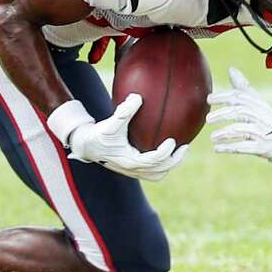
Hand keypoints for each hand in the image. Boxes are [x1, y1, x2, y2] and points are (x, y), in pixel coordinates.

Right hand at [50, 94, 188, 181]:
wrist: (87, 146)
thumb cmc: (99, 134)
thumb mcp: (111, 123)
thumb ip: (124, 111)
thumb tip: (138, 97)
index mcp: (129, 160)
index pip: (153, 161)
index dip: (165, 153)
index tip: (172, 140)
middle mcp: (133, 169)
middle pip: (161, 171)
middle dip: (175, 160)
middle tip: (185, 146)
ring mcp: (134, 171)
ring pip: (158, 174)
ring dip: (170, 165)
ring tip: (179, 152)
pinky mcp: (133, 169)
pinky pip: (153, 173)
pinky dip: (162, 166)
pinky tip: (167, 153)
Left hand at [207, 67, 271, 161]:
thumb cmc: (266, 117)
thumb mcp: (256, 101)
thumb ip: (242, 87)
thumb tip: (231, 69)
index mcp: (257, 105)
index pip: (240, 97)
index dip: (223, 97)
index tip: (209, 99)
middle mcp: (260, 117)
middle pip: (239, 112)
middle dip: (222, 115)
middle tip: (207, 119)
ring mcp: (262, 132)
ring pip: (240, 130)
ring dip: (224, 133)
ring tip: (212, 137)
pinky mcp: (262, 147)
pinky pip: (244, 147)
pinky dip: (229, 147)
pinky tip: (217, 148)